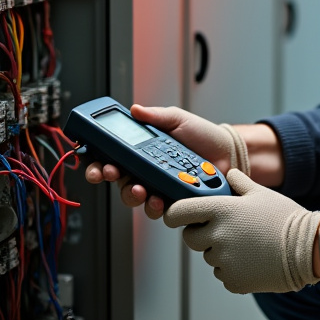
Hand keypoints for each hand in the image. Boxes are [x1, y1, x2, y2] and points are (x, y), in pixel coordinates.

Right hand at [83, 104, 247, 219]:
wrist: (228, 153)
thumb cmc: (203, 135)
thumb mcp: (178, 119)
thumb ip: (156, 115)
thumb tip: (135, 109)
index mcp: (141, 149)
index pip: (111, 155)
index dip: (96, 160)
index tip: (92, 160)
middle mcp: (145, 170)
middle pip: (115, 178)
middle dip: (107, 176)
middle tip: (110, 172)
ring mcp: (157, 187)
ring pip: (133, 197)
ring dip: (131, 194)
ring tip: (140, 188)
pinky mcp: (171, 201)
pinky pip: (157, 210)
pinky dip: (155, 206)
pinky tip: (159, 199)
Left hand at [163, 169, 319, 293]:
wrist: (307, 250)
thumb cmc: (285, 219)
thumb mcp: (261, 193)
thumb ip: (238, 183)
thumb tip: (229, 174)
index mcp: (220, 210)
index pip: (177, 213)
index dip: (175, 214)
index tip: (177, 216)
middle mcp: (217, 236)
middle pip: (190, 238)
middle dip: (201, 233)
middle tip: (223, 229)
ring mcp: (223, 260)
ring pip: (208, 255)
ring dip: (219, 251)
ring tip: (246, 244)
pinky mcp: (232, 280)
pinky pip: (223, 273)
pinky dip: (232, 268)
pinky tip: (252, 259)